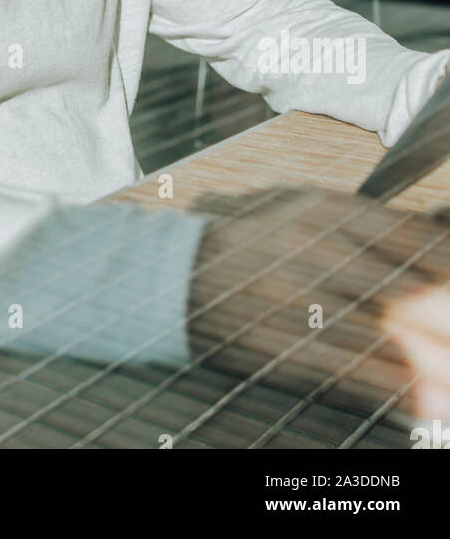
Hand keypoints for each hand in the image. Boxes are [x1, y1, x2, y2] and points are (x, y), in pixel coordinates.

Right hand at [187, 184, 449, 425]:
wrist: (183, 271)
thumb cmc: (257, 238)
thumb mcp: (308, 206)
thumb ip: (368, 220)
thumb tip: (434, 235)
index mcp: (326, 211)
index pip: (411, 237)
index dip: (448, 260)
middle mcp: (316, 250)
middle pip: (407, 289)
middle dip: (446, 314)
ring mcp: (298, 299)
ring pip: (386, 336)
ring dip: (432, 362)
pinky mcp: (282, 344)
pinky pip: (349, 372)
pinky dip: (390, 390)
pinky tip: (422, 400)